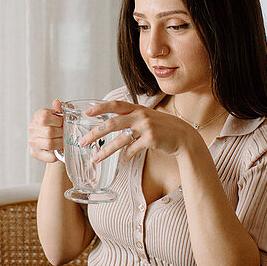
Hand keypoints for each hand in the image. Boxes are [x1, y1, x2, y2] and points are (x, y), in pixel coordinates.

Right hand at [28, 99, 63, 162]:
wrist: (56, 143)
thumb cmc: (59, 127)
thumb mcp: (62, 116)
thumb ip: (61, 108)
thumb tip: (56, 102)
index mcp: (38, 116)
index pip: (45, 118)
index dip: (57, 122)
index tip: (62, 124)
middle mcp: (32, 128)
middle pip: (49, 132)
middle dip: (61, 134)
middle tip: (66, 134)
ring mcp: (32, 141)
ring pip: (49, 144)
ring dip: (60, 144)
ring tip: (63, 142)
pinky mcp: (34, 153)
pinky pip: (49, 156)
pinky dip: (57, 154)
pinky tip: (58, 150)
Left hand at [79, 100, 197, 162]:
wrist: (183, 136)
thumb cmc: (163, 128)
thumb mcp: (147, 118)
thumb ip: (131, 118)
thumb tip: (110, 124)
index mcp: (138, 108)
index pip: (115, 105)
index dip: (100, 107)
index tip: (87, 112)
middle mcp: (140, 115)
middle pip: (112, 123)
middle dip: (95, 133)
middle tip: (83, 141)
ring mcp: (146, 126)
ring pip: (120, 139)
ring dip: (106, 151)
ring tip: (95, 159)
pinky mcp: (151, 139)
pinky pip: (132, 149)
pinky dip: (126, 156)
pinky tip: (124, 160)